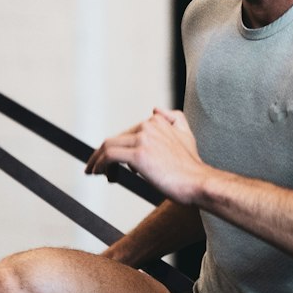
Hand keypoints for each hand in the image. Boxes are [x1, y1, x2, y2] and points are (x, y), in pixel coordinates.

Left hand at [87, 109, 207, 206]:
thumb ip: (174, 118)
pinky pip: (109, 156)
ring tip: (94, 171)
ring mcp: (143, 139)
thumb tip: (155, 109)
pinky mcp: (138, 155)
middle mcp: (149, 125)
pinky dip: (99, 164)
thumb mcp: (186, 135)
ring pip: (108, 145)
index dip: (118, 147)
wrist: (198, 183)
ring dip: (97, 159)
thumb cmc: (191, 166)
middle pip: (116, 138)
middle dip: (103, 154)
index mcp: (157, 121)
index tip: (113, 162)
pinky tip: (98, 173)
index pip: (128, 133)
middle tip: (98, 168)